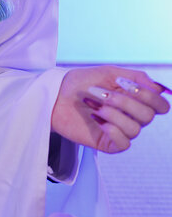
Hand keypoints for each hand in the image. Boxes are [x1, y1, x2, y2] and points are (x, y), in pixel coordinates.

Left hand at [51, 65, 169, 152]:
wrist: (55, 95)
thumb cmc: (81, 82)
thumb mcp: (110, 73)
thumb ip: (137, 78)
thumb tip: (160, 89)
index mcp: (136, 100)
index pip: (161, 106)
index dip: (150, 96)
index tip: (126, 85)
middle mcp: (132, 116)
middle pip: (148, 116)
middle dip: (125, 102)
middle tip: (101, 93)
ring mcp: (120, 131)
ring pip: (135, 129)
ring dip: (113, 113)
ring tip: (93, 105)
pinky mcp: (108, 143)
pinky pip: (124, 143)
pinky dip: (112, 130)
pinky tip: (96, 120)